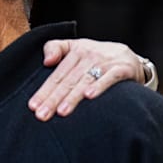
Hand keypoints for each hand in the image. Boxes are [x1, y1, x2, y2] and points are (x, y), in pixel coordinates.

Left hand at [28, 38, 145, 120]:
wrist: (129, 56)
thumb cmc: (95, 57)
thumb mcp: (75, 47)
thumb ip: (55, 48)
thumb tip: (46, 61)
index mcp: (75, 51)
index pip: (57, 75)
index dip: (44, 91)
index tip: (33, 106)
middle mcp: (89, 55)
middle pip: (68, 80)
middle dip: (54, 99)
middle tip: (42, 115)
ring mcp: (105, 62)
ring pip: (85, 81)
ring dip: (73, 97)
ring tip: (61, 111)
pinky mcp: (123, 68)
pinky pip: (110, 78)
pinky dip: (99, 86)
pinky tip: (89, 97)